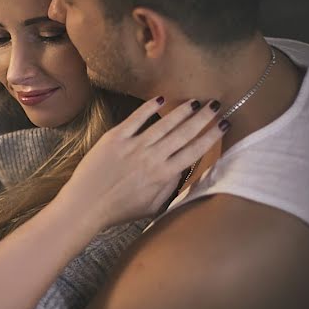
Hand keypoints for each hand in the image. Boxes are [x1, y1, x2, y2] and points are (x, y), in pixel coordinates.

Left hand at [57, 98, 227, 230]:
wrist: (86, 205)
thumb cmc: (118, 210)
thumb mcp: (151, 207)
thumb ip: (170, 188)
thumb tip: (182, 170)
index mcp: (163, 175)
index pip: (194, 151)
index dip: (210, 136)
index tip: (222, 124)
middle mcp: (152, 158)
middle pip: (184, 133)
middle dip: (202, 118)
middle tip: (215, 105)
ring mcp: (133, 147)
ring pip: (164, 124)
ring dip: (182, 111)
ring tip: (195, 102)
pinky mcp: (115, 139)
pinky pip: (136, 119)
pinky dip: (149, 108)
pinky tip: (161, 99)